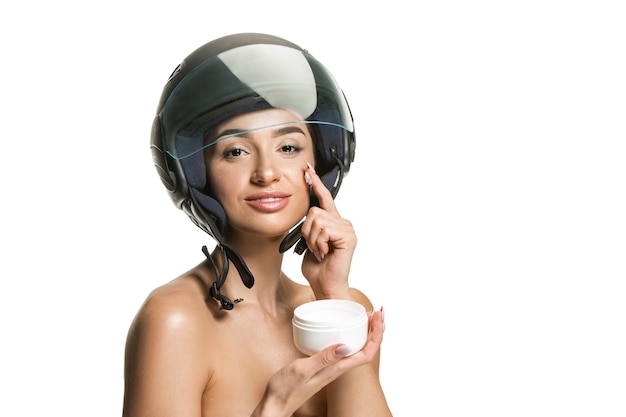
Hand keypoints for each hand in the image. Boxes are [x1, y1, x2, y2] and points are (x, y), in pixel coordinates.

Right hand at [251, 308, 384, 416]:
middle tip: (377, 312)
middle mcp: (337, 369)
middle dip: (375, 330)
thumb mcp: (302, 370)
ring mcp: (331, 367)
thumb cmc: (286, 390)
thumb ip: (322, 358)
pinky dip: (350, 336)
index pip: (366, 353)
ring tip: (368, 317)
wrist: (275, 404)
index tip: (377, 317)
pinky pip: (344, 349)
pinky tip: (344, 329)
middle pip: (366, 349)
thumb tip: (345, 346)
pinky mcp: (323, 365)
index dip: (376, 335)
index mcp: (336, 369)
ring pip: (357, 349)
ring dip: (366, 333)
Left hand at [300, 162, 356, 298]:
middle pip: (313, 210)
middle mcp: (343, 223)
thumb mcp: (309, 241)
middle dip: (307, 231)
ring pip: (316, 219)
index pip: (324, 198)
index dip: (315, 183)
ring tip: (320, 251)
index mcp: (334, 222)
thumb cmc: (318, 268)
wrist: (325, 286)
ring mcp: (348, 229)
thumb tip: (306, 212)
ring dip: (312, 239)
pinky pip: (323, 229)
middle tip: (314, 248)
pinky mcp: (348, 237)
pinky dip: (318, 243)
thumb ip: (310, 225)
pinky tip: (325, 253)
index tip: (308, 169)